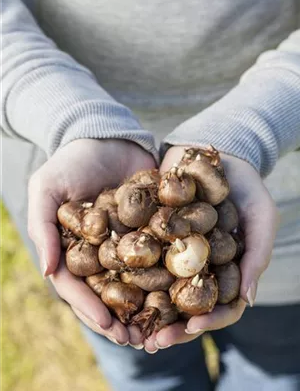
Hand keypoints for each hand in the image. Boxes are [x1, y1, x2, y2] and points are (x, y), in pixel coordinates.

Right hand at [28, 139, 155, 345]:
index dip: (91, 308)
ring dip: (148, 305)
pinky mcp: (151, 228)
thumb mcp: (46, 189)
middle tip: (140, 341)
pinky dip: (169, 273)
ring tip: (163, 328)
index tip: (109, 327)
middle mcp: (101, 251)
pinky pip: (160, 253)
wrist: (106, 138)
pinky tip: (182, 290)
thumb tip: (47, 270)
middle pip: (110, 291)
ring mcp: (128, 241)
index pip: (79, 286)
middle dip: (123, 317)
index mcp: (73, 249)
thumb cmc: (70, 162)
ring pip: (137, 279)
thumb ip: (42, 227)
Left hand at [143, 146, 277, 351]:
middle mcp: (194, 263)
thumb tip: (248, 298)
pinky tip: (109, 283)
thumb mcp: (260, 215)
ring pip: (156, 285)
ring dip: (143, 307)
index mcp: (222, 267)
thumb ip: (257, 253)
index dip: (206, 321)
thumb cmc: (245, 185)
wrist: (213, 148)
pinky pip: (137, 253)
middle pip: (182, 303)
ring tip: (126, 324)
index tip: (190, 330)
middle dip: (168, 324)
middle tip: (151, 341)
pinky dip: (124, 269)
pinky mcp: (149, 231)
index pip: (218, 304)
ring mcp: (170, 249)